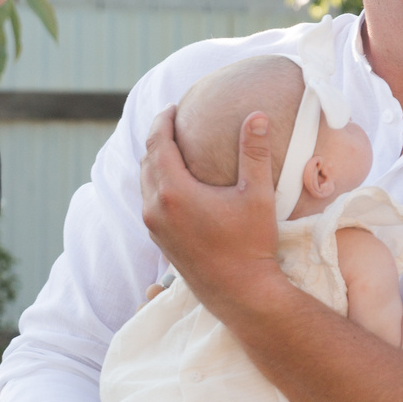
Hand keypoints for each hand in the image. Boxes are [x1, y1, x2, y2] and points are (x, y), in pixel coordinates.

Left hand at [140, 107, 288, 311]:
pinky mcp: (160, 241)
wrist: (241, 294)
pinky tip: (176, 183)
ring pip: (145, 182)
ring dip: (155, 161)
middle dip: (158, 138)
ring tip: (174, 149)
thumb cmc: (251, 245)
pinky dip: (157, 183)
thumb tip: (257, 115)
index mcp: (174, 191)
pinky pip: (149, 202)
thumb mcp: (258, 196)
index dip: (164, 120)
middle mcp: (156, 208)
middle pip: (147, 160)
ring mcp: (154, 226)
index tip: (173, 107)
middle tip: (174, 123)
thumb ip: (254, 152)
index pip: (158, 142)